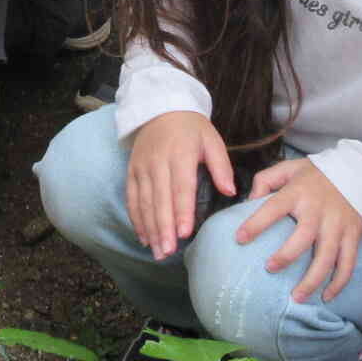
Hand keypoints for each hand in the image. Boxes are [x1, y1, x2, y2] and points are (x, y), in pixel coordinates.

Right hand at [126, 111, 236, 260]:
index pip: (181, 187)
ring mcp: (142, 167)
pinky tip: (144, 238)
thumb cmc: (191, 128)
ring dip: (150, 229)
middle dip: (164, 228)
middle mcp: (158, 162)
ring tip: (158, 252)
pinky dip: (137, 219)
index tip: (185, 233)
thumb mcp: (212, 140)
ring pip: (144, 202)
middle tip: (168, 252)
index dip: (182, 211)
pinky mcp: (132, 171)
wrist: (159, 108)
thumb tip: (230, 192)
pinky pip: (132, 198)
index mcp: (181, 154)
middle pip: (160, 199)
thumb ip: (221, 166)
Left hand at [235, 159, 361, 302]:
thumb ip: (266, 180)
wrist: (360, 172)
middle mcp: (319, 211)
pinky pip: (348, 263)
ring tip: (296, 298)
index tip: (240, 239)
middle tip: (270, 269)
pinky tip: (326, 297)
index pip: (274, 208)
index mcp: (298, 192)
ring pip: (327, 257)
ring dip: (312, 280)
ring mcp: (338, 225)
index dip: (257, 223)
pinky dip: (339, 283)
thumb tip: (248, 201)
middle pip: (303, 238)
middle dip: (286, 256)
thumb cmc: (317, 174)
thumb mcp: (290, 168)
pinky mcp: (353, 236)